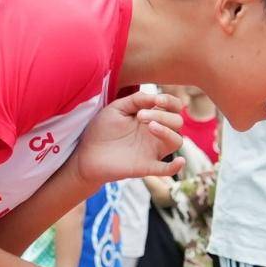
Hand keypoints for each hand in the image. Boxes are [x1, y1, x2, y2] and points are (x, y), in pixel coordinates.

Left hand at [71, 94, 187, 188]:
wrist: (86, 153)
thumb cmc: (102, 129)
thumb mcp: (117, 108)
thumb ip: (136, 99)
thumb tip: (156, 97)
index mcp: (151, 117)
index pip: (173, 107)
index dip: (171, 101)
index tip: (157, 100)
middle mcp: (156, 133)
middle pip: (177, 122)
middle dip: (162, 115)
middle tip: (140, 116)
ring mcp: (152, 150)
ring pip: (177, 141)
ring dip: (167, 131)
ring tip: (150, 127)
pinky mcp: (146, 167)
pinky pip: (167, 169)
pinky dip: (176, 167)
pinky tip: (179, 161)